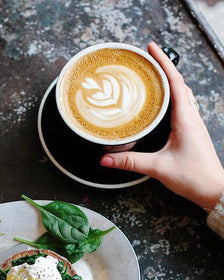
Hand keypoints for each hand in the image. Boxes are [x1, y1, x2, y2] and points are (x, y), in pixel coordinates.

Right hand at [100, 42, 223, 210]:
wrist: (214, 190)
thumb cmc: (194, 177)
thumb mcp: (158, 168)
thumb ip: (130, 162)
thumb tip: (106, 159)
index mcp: (185, 119)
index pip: (175, 82)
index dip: (162, 62)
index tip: (150, 49)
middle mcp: (191, 117)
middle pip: (178, 83)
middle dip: (163, 67)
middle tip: (146, 58)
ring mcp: (193, 124)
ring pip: (182, 94)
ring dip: (168, 82)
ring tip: (151, 76)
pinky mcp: (191, 132)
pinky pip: (182, 107)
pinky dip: (171, 97)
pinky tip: (161, 104)